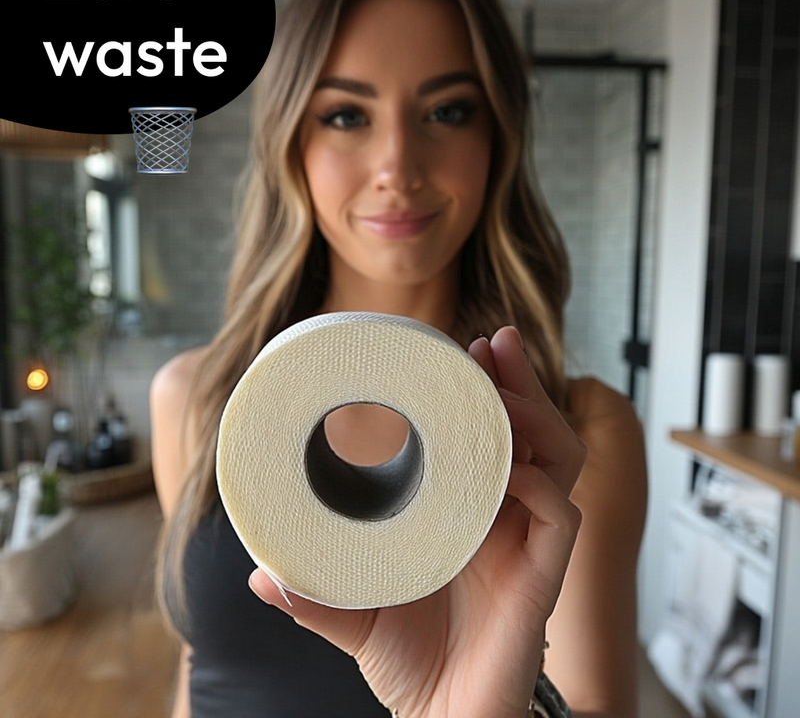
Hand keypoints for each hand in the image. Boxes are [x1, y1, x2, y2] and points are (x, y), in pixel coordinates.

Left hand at [249, 326, 584, 717]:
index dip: (482, 394)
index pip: (489, 438)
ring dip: (537, 414)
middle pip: (531, 433)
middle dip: (516, 381)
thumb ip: (313, 591)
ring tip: (505, 382)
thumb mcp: (353, 611)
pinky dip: (542, 485)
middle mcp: (505, 520)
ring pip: (558, 461)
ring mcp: (527, 546)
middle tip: (494, 341)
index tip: (461, 353)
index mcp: (469, 515)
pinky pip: (561, 518)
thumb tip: (259, 573)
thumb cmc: (407, 663)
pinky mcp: (542, 580)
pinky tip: (515, 467)